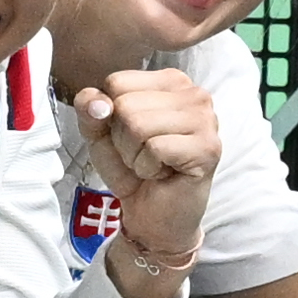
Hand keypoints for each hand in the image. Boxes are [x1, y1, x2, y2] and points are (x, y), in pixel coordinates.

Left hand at [71, 66, 226, 296]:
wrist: (153, 216)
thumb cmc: (132, 171)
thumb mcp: (100, 135)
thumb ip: (90, 110)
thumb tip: (96, 101)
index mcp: (170, 81)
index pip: (117, 82)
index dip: (110, 115)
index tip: (131, 136)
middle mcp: (193, 93)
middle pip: (126, 104)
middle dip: (123, 139)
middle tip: (143, 155)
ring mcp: (205, 119)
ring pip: (138, 124)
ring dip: (135, 155)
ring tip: (153, 164)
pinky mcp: (208, 147)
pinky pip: (155, 148)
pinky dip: (148, 168)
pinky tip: (164, 173)